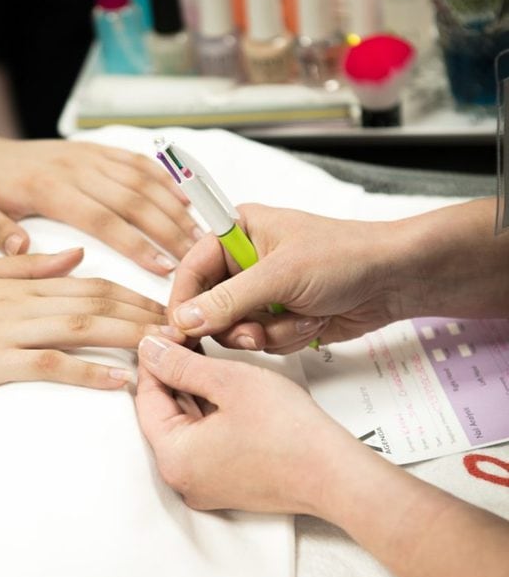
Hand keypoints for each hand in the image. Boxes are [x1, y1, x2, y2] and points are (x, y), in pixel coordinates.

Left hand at [0, 128, 198, 274]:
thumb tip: (23, 249)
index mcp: (48, 187)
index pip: (102, 219)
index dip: (136, 244)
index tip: (164, 269)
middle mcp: (75, 167)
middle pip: (133, 199)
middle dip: (169, 229)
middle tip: (198, 258)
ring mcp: (88, 155)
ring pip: (142, 179)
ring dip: (175, 207)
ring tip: (201, 236)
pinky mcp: (95, 150)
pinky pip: (137, 161)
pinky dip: (165, 179)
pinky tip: (187, 199)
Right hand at [0, 248, 176, 398]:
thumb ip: (27, 267)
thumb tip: (76, 258)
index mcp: (22, 284)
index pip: (91, 283)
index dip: (134, 293)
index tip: (167, 305)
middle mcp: (22, 304)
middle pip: (96, 304)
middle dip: (144, 314)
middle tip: (184, 327)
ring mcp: (8, 333)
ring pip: (80, 328)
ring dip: (128, 337)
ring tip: (165, 348)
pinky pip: (48, 366)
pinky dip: (86, 372)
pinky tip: (118, 381)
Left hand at [135, 335, 350, 513]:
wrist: (336, 475)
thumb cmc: (290, 432)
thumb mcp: (229, 382)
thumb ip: (182, 364)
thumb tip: (150, 350)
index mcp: (174, 457)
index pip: (147, 398)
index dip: (155, 359)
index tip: (166, 333)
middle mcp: (183, 479)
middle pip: (165, 414)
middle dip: (174, 374)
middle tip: (188, 337)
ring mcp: (205, 486)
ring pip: (188, 427)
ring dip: (194, 392)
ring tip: (207, 355)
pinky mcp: (227, 485)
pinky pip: (207, 442)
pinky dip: (211, 414)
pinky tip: (223, 386)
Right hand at [168, 204, 399, 353]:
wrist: (393, 280)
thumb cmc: (347, 256)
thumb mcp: (281, 275)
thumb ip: (229, 299)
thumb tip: (187, 317)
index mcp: (239, 233)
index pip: (191, 270)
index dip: (185, 303)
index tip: (184, 331)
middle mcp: (247, 263)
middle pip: (210, 309)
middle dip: (238, 325)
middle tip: (257, 330)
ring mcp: (265, 294)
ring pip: (238, 331)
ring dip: (270, 333)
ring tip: (300, 316)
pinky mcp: (281, 318)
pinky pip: (264, 342)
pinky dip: (288, 338)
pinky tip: (313, 321)